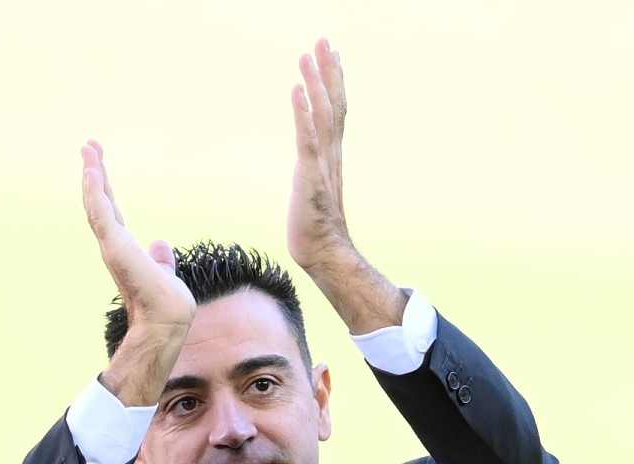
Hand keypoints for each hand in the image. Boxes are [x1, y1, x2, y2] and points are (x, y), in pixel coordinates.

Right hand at [83, 140, 195, 406]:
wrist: (166, 321)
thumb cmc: (166, 304)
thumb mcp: (164, 273)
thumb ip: (160, 260)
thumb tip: (160, 245)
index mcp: (125, 249)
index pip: (112, 211)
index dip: (105, 188)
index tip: (98, 165)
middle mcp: (114, 244)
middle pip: (100, 201)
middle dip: (95, 173)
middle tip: (88, 145)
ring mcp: (112, 245)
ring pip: (97, 204)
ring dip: (92, 175)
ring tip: (89, 149)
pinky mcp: (115, 247)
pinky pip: (101, 213)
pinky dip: (94, 192)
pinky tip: (92, 172)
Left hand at [285, 39, 406, 331]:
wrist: (323, 253)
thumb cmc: (314, 227)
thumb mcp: (312, 189)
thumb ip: (314, 172)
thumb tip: (309, 166)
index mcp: (332, 154)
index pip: (337, 109)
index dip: (335, 80)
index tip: (331, 53)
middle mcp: (331, 153)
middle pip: (334, 103)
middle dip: (328, 70)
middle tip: (323, 40)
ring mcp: (322, 162)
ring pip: (322, 113)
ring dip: (315, 82)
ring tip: (308, 54)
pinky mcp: (309, 175)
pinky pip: (306, 137)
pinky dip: (303, 112)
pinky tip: (297, 90)